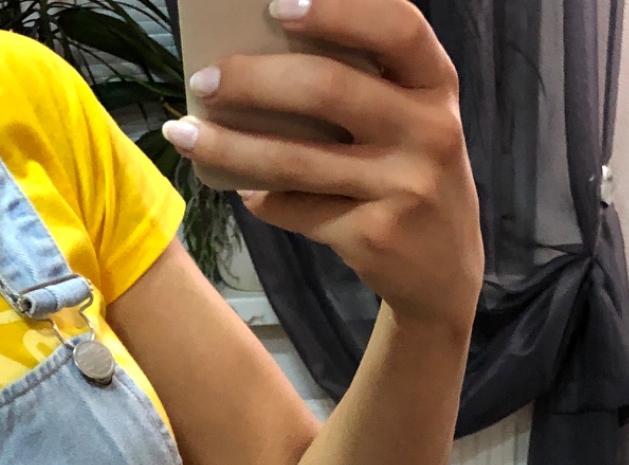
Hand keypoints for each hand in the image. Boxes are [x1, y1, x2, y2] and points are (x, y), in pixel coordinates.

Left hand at [163, 0, 482, 336]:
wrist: (444, 273)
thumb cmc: (411, 178)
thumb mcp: (412, 123)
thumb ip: (369, 88)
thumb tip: (263, 59)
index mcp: (437, 87)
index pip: (398, 27)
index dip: (337, 11)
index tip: (276, 6)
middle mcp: (429, 133)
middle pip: (329, 90)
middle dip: (254, 80)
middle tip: (205, 80)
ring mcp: (402, 188)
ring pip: (296, 160)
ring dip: (228, 147)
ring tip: (184, 133)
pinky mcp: (373, 236)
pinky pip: (298, 210)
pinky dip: (262, 200)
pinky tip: (242, 191)